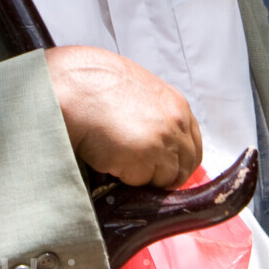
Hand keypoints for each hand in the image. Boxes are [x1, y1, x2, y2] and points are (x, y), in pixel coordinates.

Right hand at [45, 45, 202, 188]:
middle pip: (185, 166)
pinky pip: (142, 183)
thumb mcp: (137, 91)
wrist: (74, 87)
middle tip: (141, 173)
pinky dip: (128, 179)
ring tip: (120, 161)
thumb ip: (155, 114)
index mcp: (177, 105)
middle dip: (165, 174)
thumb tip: (154, 138)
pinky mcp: (145, 160)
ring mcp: (163, 142)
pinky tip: (110, 161)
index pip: (194, 145)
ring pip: (166, 179)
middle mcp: (177, 124)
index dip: (179, 160)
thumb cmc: (96, 85)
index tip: (164, 168)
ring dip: (145, 177)